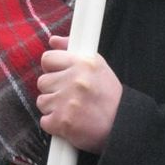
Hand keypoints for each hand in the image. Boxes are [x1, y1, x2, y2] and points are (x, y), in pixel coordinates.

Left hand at [37, 35, 121, 153]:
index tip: (59, 75)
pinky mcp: (63, 122)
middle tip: (69, 96)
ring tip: (71, 109)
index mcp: (83, 63)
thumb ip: (71, 50)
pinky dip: (54, 125)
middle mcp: (75, 80)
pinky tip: (70, 122)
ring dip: (53, 107)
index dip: (52, 69)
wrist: (121, 125)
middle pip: (42, 81)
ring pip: (42, 101)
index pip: (48, 59)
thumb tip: (53, 40)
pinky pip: (45, 121)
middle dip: (53, 90)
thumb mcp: (97, 65)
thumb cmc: (109, 96)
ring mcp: (67, 101)